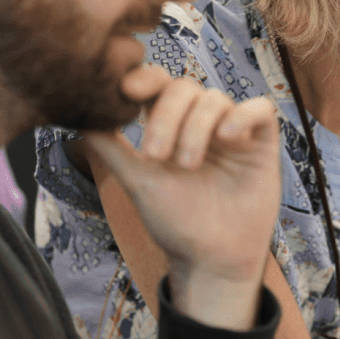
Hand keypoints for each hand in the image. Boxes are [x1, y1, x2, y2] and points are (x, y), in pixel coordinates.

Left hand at [82, 66, 279, 328]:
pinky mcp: (263, 142)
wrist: (211, 259)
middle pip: (184, 88)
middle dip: (166, 116)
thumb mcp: (136, 181)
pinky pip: (260, 110)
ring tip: (186, 164)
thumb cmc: (175, 221)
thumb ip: (109, 147)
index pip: (159, 84)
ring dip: (196, 127)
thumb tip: (76, 115)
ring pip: (215, 99)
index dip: (145, 79)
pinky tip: (227, 135)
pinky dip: (242, 115)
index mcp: (171, 124)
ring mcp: (233, 130)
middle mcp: (202, 122)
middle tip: (155, 155)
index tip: (127, 90)